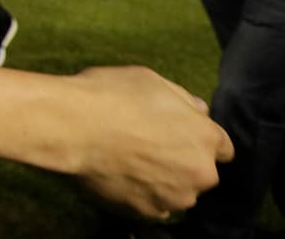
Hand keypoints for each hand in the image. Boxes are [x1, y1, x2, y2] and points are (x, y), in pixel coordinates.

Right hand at [68, 65, 232, 220]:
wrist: (71, 126)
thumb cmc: (110, 96)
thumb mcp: (150, 80)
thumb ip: (181, 98)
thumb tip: (197, 109)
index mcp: (205, 137)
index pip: (222, 147)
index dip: (198, 138)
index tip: (177, 133)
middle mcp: (199, 173)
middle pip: (199, 171)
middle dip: (181, 160)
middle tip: (147, 143)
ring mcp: (173, 197)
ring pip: (176, 190)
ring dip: (162, 179)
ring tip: (128, 159)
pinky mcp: (146, 213)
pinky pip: (151, 205)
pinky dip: (140, 193)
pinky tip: (119, 173)